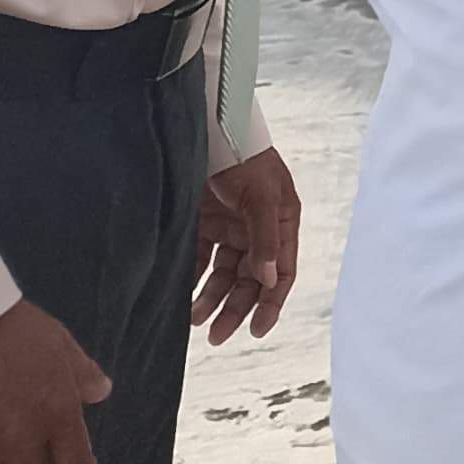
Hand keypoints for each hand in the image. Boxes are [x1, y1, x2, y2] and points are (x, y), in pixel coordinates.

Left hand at [192, 144, 301, 344]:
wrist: (212, 127)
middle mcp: (258, 231)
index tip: (256, 331)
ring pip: (224, 274)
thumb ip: (266, 237)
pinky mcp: (205, 223)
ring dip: (211, 298)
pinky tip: (180, 293)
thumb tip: (268, 279)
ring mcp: (231, 228)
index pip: (281, 273)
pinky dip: (193, 277)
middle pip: (250, 280)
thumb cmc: (246, 157)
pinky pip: (201, 259)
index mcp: (282, 224)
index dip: (271, 304)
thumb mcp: (262, 195)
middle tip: (216, 336)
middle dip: (235, 309)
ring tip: (193, 318)